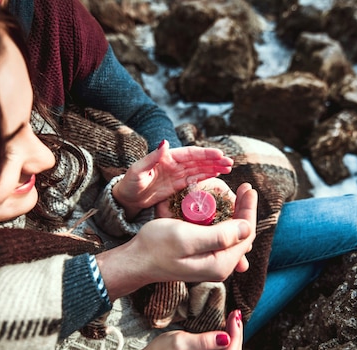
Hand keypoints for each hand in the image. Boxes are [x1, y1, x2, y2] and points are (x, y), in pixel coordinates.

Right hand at [97, 183, 256, 299]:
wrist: (136, 261)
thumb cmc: (156, 246)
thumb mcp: (186, 237)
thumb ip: (219, 235)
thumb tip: (247, 227)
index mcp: (220, 264)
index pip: (246, 233)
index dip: (249, 209)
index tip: (248, 188)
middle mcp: (220, 267)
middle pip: (243, 235)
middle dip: (245, 210)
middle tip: (244, 189)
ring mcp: (213, 264)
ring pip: (234, 236)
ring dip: (237, 215)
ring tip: (237, 195)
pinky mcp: (205, 259)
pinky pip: (222, 238)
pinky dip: (225, 222)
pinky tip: (223, 210)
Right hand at [111, 310, 243, 349]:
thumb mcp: (179, 342)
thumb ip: (204, 341)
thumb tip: (227, 338)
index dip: (236, 334)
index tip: (234, 315)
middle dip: (236, 334)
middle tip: (235, 314)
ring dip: (232, 337)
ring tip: (231, 319)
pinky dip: (225, 342)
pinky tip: (225, 330)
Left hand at [112, 140, 232, 218]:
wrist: (126, 199)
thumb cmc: (129, 184)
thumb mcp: (138, 171)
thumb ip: (152, 158)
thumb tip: (165, 142)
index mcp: (167, 158)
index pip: (190, 154)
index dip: (205, 154)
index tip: (219, 155)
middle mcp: (174, 164)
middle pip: (198, 161)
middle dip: (215, 161)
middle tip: (230, 163)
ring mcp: (177, 174)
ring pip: (199, 169)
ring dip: (214, 168)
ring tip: (229, 168)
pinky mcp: (177, 185)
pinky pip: (195, 179)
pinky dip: (207, 176)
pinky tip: (218, 175)